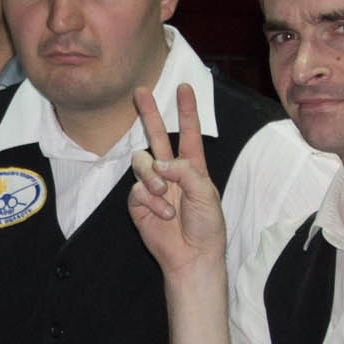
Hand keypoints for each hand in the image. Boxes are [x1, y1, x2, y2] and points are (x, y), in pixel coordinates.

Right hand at [125, 83, 227, 277]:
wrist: (192, 256)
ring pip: (141, 161)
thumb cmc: (206, 226)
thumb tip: (158, 162)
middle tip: (140, 92)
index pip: (190, 132)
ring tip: (163, 193)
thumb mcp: (205, 193)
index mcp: (192, 167)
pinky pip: (136, 189)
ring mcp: (153, 186)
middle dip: (149, 113)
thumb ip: (184, 171)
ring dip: (151, 176)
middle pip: (157, 136)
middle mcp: (170, 172)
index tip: (185, 87)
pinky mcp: (138, 203)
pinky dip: (150, 200)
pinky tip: (163, 213)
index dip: (187, 110)